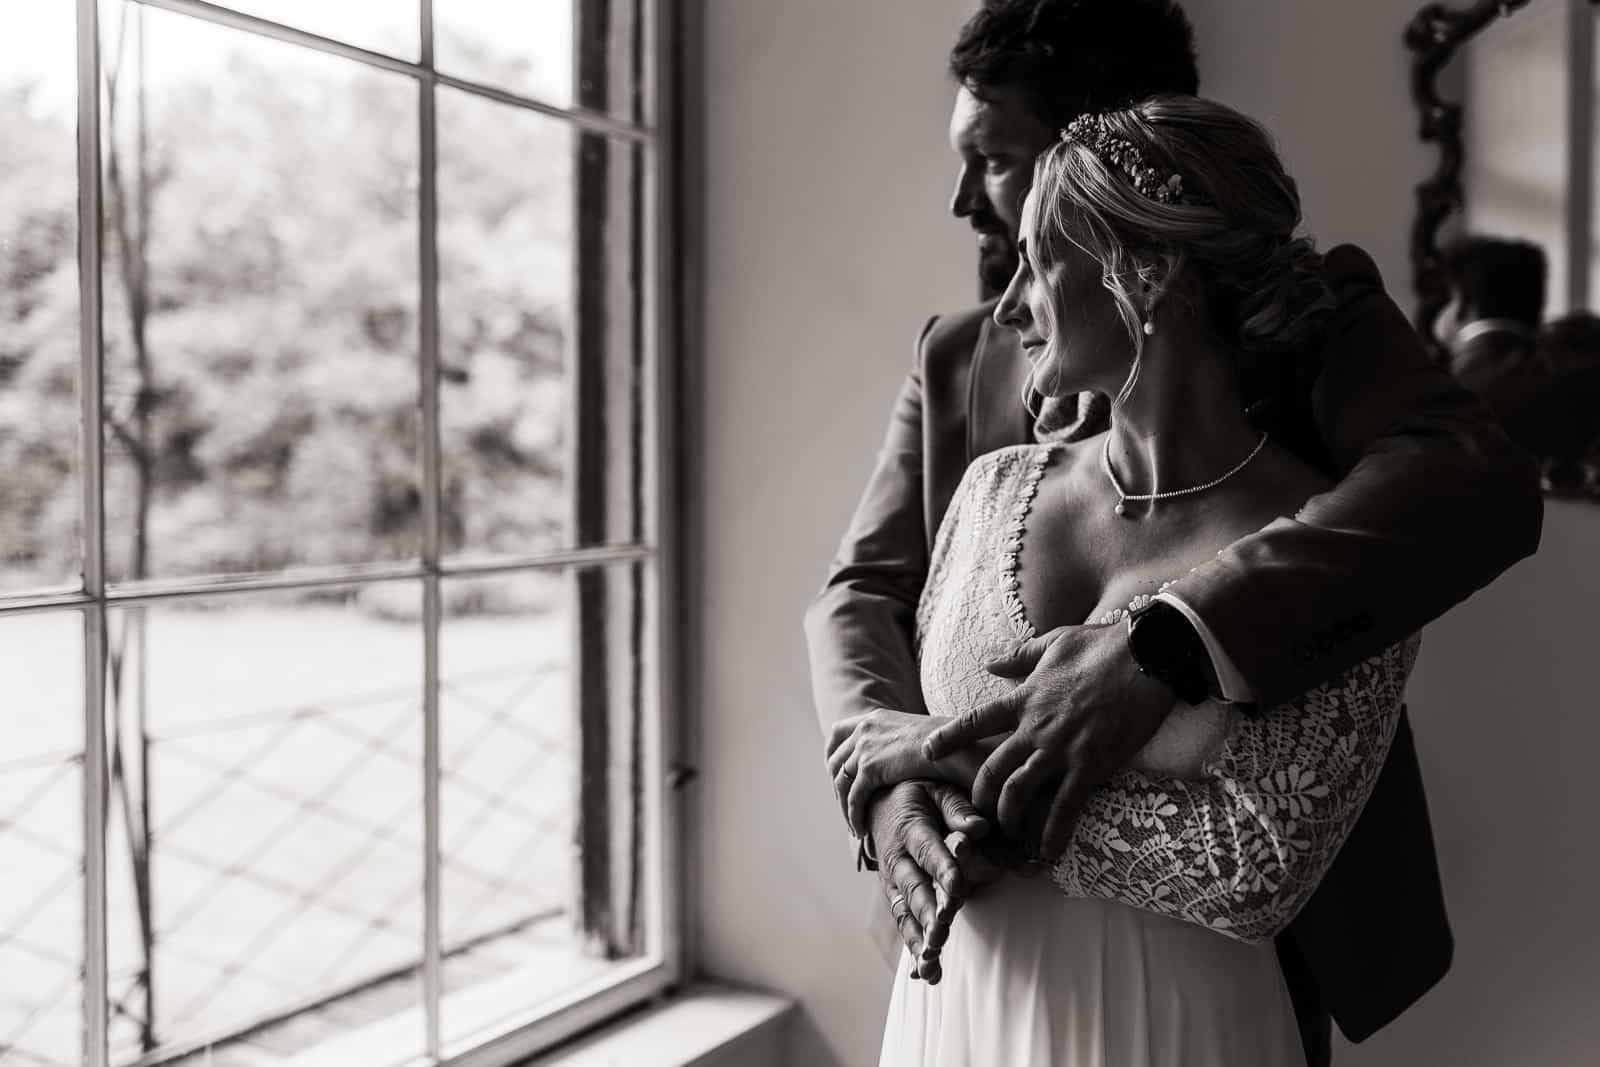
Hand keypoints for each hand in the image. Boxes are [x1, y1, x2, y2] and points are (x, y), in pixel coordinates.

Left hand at [827, 708, 981, 835]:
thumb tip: (899, 762)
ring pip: (840, 782)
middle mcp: (866, 728)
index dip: (834, 755)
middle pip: (834, 760)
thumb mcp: (919, 736)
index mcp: (876, 717)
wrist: (962, 745)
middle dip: (837, 786)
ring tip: (854, 824)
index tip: (839, 775)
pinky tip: (861, 831)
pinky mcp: (871, 768)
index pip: (839, 733)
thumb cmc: (952, 745)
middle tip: (847, 808)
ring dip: (844, 806)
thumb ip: (902, 745)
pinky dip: (854, 817)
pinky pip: (853, 798)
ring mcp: (865, 747)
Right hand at [868, 780, 996, 982]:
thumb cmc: (917, 795)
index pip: (929, 850)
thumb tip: (980, 827)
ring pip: (905, 912)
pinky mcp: (894, 897)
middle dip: (927, 912)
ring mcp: (893, 881)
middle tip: (940, 932)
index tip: (956, 889)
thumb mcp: (936, 790)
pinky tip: (925, 974)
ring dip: (918, 937)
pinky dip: (913, 948)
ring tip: (931, 962)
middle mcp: (898, 858)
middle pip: (913, 888)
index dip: (942, 870)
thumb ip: (958, 809)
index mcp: (911, 828)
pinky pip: (903, 924)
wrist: (876, 803)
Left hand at [921, 622, 1174, 860]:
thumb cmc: (1103, 646)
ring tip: (1006, 833)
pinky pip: (1066, 807)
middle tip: (975, 810)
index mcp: (1025, 698)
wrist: (1149, 657)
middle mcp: (1035, 728)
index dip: (948, 738)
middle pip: (992, 769)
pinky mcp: (1092, 765)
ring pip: (1020, 792)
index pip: (975, 721)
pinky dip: (1053, 832)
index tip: (927, 752)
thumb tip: (988, 663)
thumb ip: (1018, 657)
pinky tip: (1046, 852)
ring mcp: (1062, 749)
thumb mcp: (1054, 643)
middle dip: (978, 794)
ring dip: (1008, 817)